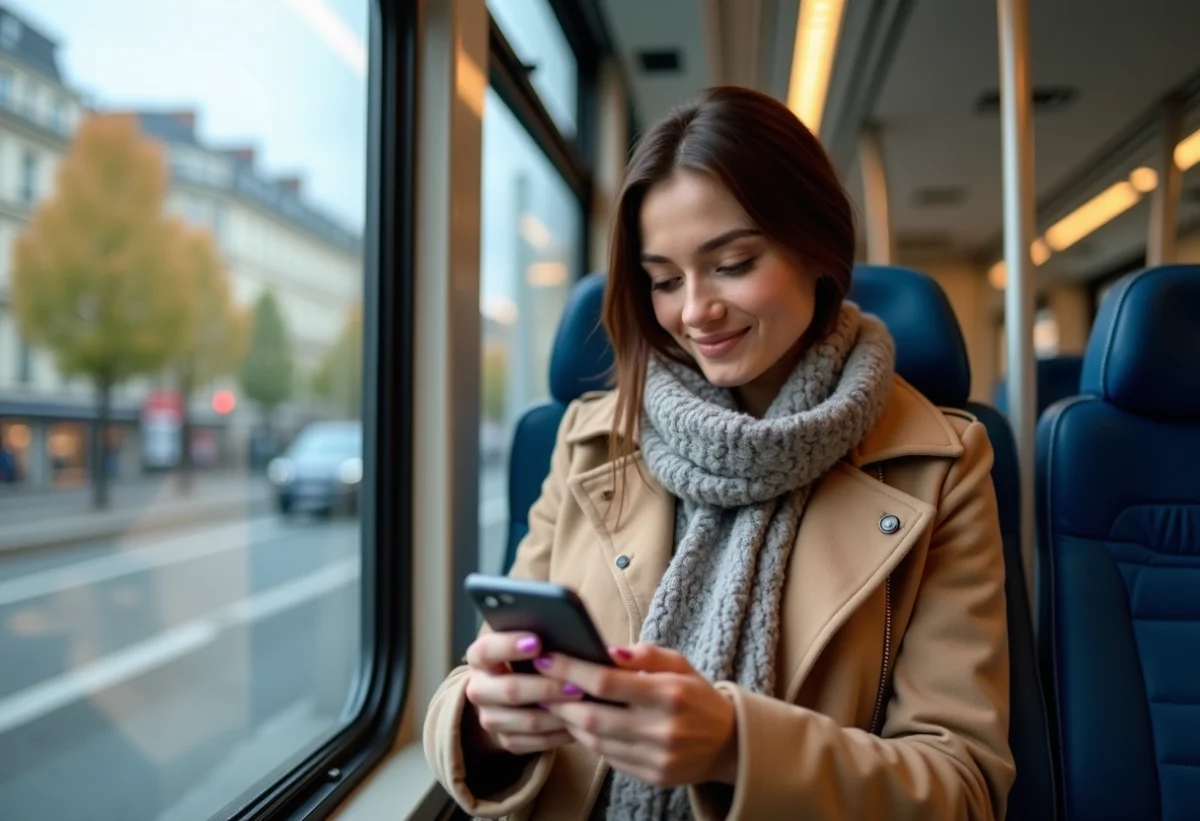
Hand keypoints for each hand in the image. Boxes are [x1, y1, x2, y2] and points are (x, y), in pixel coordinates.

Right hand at [462, 632, 583, 755]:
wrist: (505, 697)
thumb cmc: (523, 659)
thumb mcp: (521, 644)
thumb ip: (536, 639)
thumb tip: (566, 633)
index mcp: (479, 659)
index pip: (486, 651)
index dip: (508, 646)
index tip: (537, 642)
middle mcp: (478, 690)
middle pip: (510, 690)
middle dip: (546, 687)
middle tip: (576, 684)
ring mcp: (490, 719)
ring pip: (527, 720)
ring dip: (558, 713)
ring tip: (584, 704)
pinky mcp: (506, 741)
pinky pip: (535, 741)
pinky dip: (560, 733)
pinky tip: (579, 723)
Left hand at [538, 644, 737, 787]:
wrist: (730, 744)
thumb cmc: (697, 695)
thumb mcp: (679, 664)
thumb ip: (643, 654)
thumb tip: (604, 651)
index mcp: (668, 694)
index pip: (605, 682)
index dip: (570, 670)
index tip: (546, 658)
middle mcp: (661, 729)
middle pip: (591, 716)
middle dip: (559, 699)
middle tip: (539, 683)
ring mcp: (656, 758)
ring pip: (594, 740)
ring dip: (569, 721)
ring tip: (553, 702)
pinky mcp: (652, 777)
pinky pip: (608, 758)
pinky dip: (589, 740)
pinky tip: (580, 724)